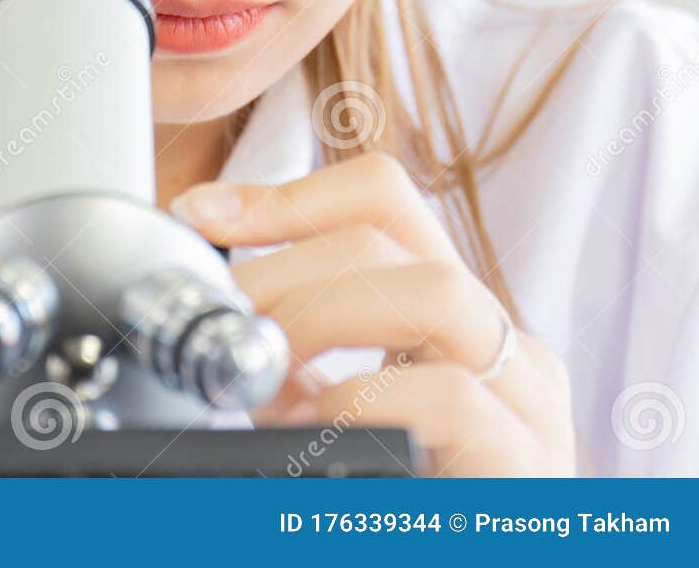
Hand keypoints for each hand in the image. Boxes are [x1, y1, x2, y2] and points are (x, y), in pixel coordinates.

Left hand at [170, 153, 575, 475]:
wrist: (458, 553)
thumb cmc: (388, 501)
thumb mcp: (325, 412)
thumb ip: (287, 361)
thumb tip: (199, 312)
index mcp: (443, 321)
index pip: (380, 198)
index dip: (282, 193)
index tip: (196, 212)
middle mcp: (494, 344)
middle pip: (388, 236)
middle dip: (276, 267)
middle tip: (220, 327)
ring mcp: (524, 402)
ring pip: (432, 290)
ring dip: (318, 318)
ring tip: (262, 381)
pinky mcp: (527, 465)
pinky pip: (449, 396)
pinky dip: (357, 405)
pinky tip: (308, 440)